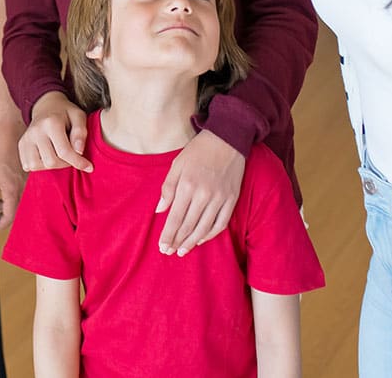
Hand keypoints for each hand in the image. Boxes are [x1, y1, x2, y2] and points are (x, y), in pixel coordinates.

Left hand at [0, 115, 25, 229]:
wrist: (12, 131)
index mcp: (12, 190)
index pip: (9, 217)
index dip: (0, 224)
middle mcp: (25, 189)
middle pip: (18, 213)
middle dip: (6, 216)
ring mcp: (31, 183)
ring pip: (22, 203)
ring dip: (11, 206)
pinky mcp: (33, 177)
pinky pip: (26, 193)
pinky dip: (17, 196)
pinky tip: (6, 190)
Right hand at [19, 91, 92, 172]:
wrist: (46, 106)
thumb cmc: (65, 113)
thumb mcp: (78, 116)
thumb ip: (81, 132)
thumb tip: (79, 151)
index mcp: (51, 122)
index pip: (64, 151)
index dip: (78, 162)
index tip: (89, 167)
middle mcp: (35, 131)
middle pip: (51, 161)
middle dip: (65, 163)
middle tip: (72, 155)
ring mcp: (26, 138)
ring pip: (37, 166)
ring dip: (52, 165)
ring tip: (59, 155)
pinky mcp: (21, 145)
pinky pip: (28, 165)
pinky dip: (40, 165)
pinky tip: (48, 155)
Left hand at [156, 130, 244, 254]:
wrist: (227, 139)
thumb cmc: (198, 151)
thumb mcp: (177, 165)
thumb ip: (167, 189)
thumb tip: (159, 211)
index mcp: (187, 185)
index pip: (175, 218)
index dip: (168, 235)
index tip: (162, 247)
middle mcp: (204, 194)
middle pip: (188, 226)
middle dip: (177, 241)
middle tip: (169, 252)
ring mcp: (220, 198)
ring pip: (204, 228)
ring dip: (192, 242)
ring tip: (182, 251)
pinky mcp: (232, 199)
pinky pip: (221, 223)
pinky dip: (210, 234)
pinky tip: (201, 240)